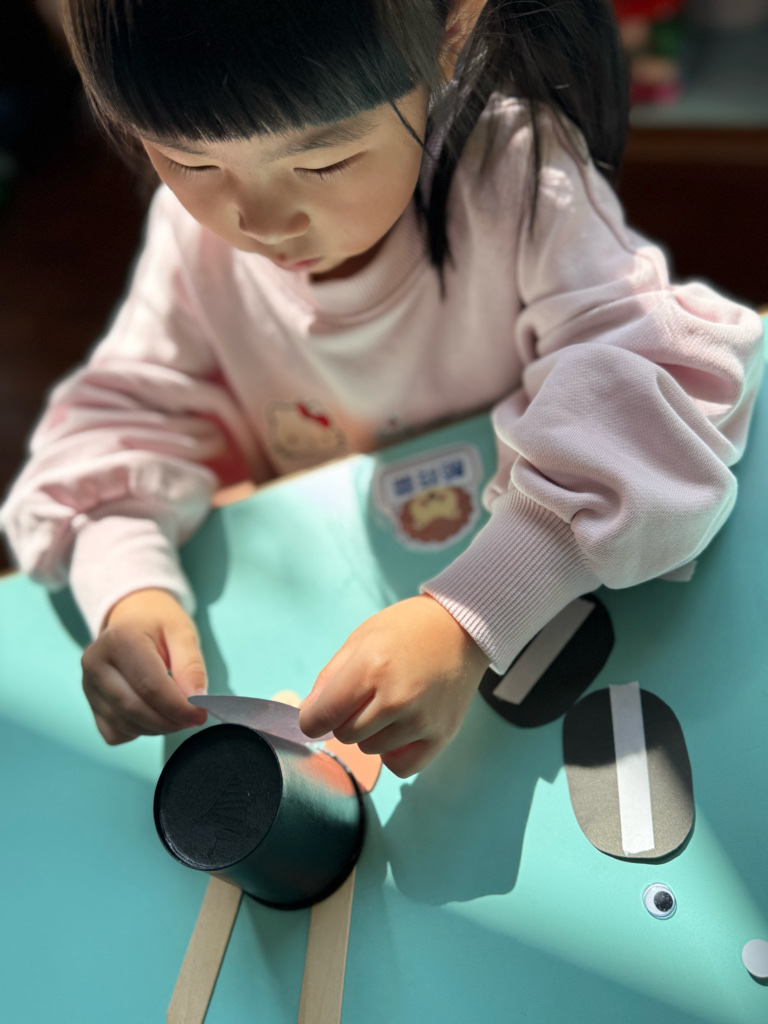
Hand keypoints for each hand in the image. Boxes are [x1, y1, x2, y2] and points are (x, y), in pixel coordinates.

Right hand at [81, 588, 207, 744]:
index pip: (150, 686)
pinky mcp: (90, 704)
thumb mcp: (182, 632)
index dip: (178, 707)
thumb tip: (196, 700)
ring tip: (175, 711)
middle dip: (169, 721)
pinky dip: (138, 731)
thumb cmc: (159, 624)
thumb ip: (191, 666)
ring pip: (125, 724)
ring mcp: (88, 686)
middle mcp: (95, 664)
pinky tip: (151, 711)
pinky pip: (115, 733)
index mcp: (119, 640)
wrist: (133, 618)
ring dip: (157, 727)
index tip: (201, 714)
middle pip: (134, 708)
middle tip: (193, 718)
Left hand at [299, 595, 489, 777]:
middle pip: (345, 735)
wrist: (462, 627)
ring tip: (388, 705)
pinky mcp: (442, 735)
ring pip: (370, 749)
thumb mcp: (361, 638)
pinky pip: (401, 766)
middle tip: (363, 697)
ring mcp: (421, 720)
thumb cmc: (407, 628)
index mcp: (371, 667)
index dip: (312, 718)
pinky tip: (399, 730)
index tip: (316, 714)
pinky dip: (393, 753)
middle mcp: (396, 698)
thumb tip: (308, 714)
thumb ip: (330, 676)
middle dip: (344, 719)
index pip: (322, 716)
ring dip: (370, 733)